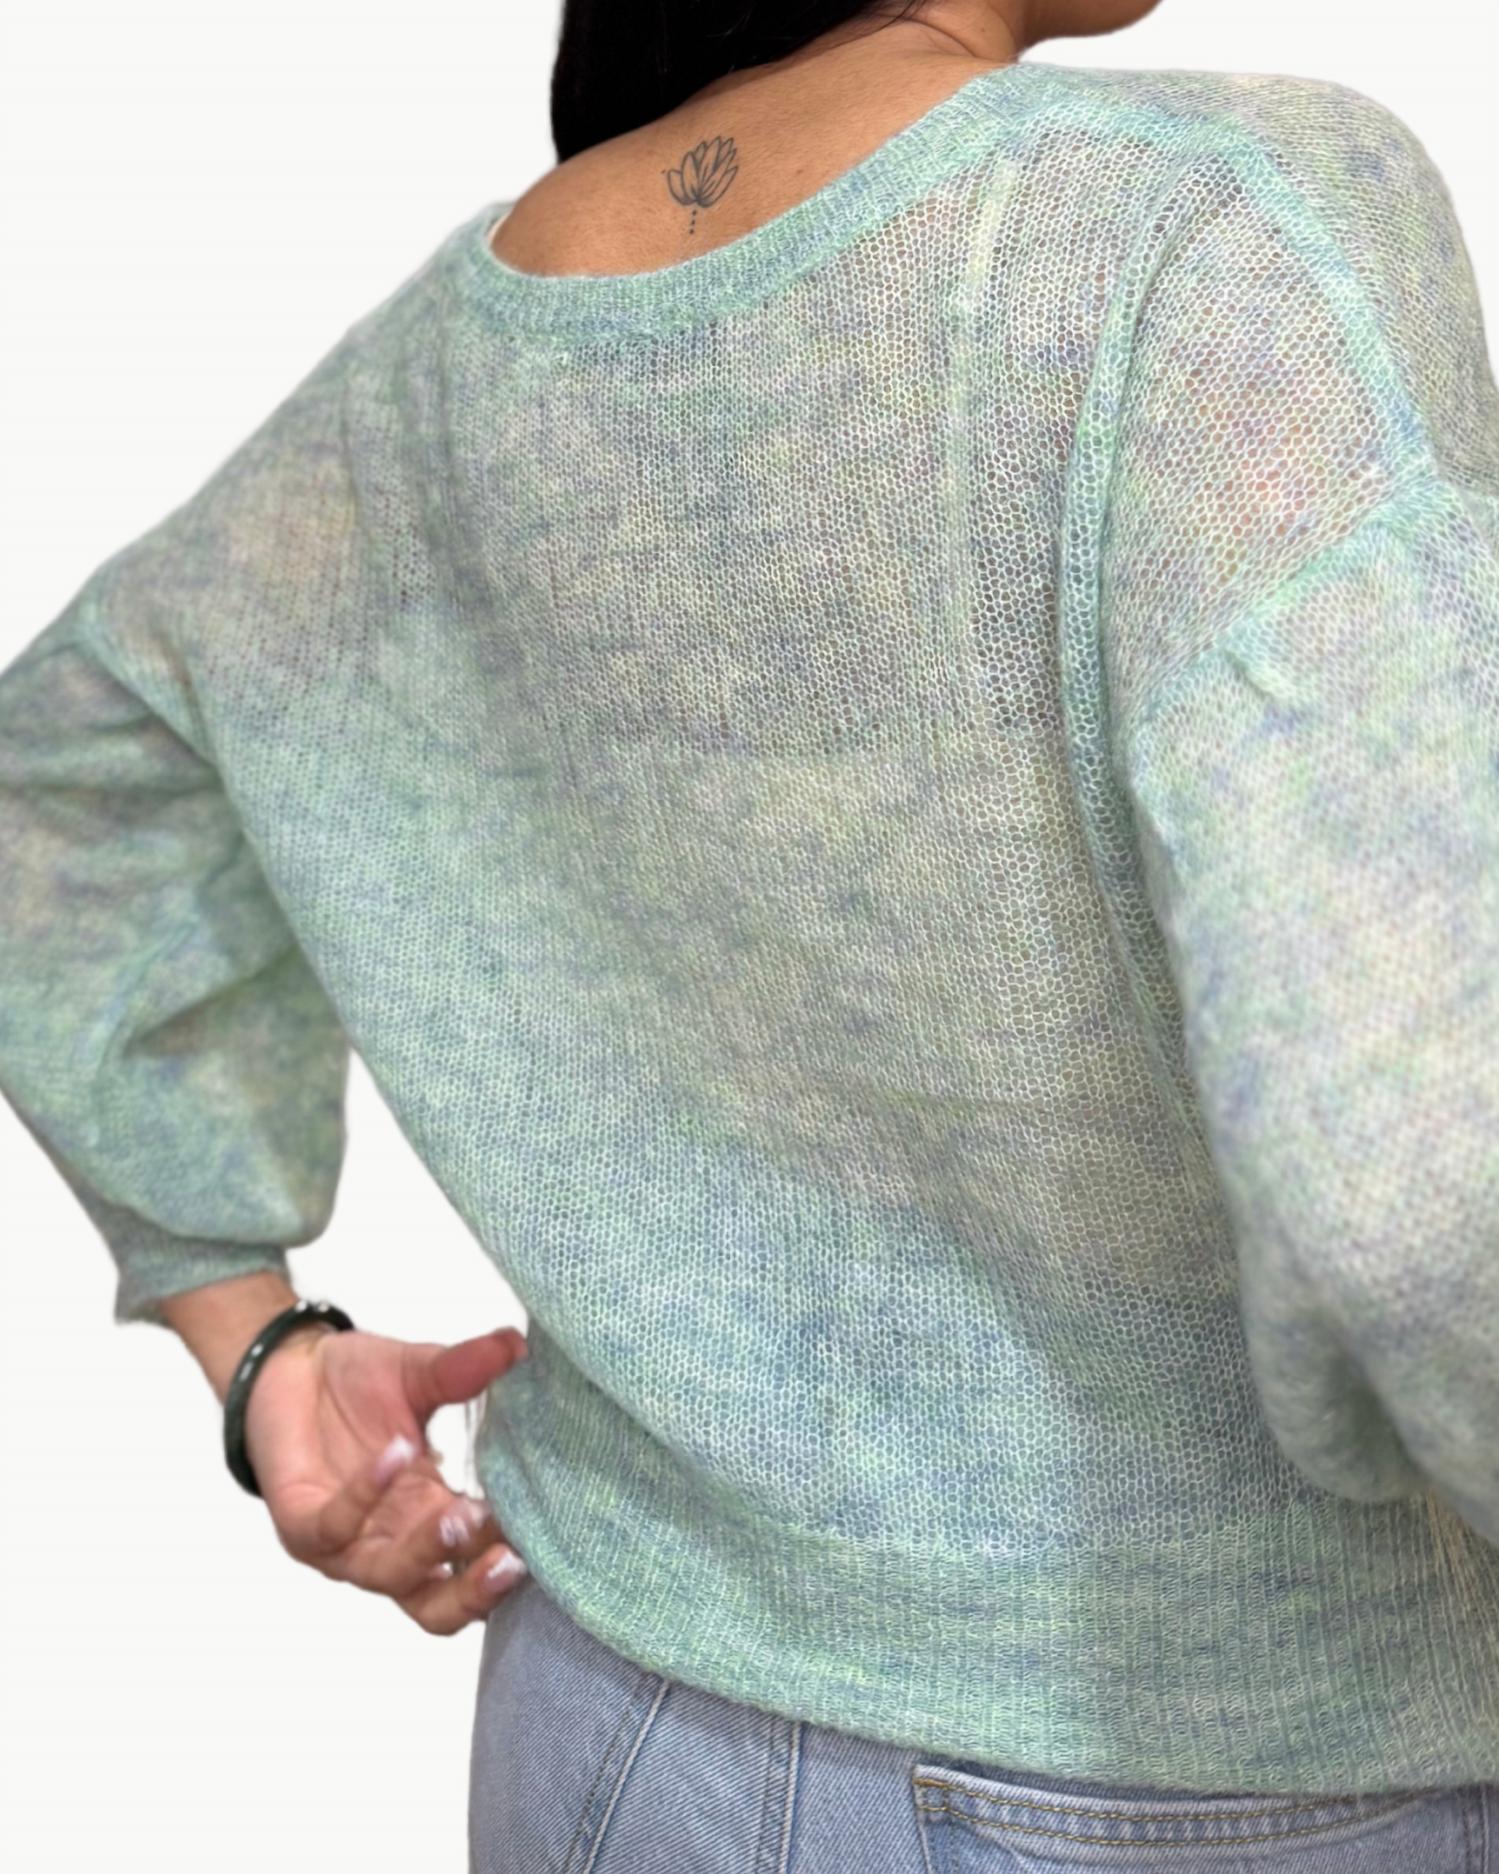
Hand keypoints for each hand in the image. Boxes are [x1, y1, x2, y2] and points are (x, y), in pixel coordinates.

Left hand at [242, 1321, 530, 1634]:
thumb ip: (466, 1368)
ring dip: (431, 1550)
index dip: (511, 1557)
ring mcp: (346, 1545)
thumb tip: (518, 1344)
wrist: (286, 1367)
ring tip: (465, 1512)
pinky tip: (399, 1449)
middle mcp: (393, 1545)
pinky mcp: (301, 1526)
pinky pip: (338, 1525)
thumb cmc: (358, 1382)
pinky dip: (371, 1491)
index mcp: (432, 1517)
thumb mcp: (421, 1373)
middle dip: (477, 1590)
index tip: (551, 1531)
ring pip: (394, 1577)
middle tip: (513, 1557)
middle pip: (441, 1607)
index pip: (480, 1564)